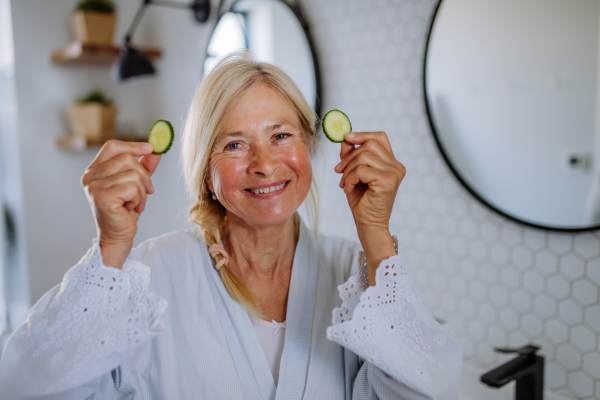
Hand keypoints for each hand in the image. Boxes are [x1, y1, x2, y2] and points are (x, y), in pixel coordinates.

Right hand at [81, 140, 160, 268]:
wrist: (118, 237)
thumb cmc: (124, 211)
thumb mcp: (136, 184)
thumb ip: (144, 166)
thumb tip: (156, 150)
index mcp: (94, 170)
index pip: (113, 146)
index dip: (133, 145)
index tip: (150, 148)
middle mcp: (89, 176)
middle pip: (127, 159)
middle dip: (143, 176)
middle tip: (144, 192)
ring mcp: (93, 187)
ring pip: (133, 174)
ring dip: (141, 192)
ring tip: (134, 204)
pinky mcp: (102, 197)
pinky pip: (132, 188)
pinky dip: (138, 199)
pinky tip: (130, 209)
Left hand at [334, 131, 405, 284]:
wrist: (368, 224)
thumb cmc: (362, 201)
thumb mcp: (354, 174)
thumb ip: (352, 156)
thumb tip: (346, 139)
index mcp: (392, 163)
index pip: (380, 138)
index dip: (363, 135)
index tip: (347, 138)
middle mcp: (396, 166)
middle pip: (369, 145)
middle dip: (349, 157)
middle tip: (339, 171)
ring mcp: (394, 173)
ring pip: (363, 157)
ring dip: (348, 170)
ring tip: (345, 183)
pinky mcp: (387, 181)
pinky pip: (361, 170)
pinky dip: (350, 178)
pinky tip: (348, 189)